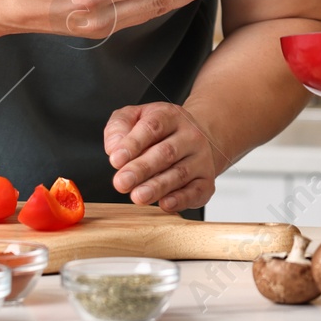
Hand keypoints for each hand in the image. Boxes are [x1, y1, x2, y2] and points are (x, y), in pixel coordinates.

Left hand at [104, 103, 220, 211]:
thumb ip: (119, 127)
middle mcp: (190, 136)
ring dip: (157, 187)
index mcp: (170, 116)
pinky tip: (165, 203)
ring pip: (179, 173)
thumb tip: (114, 148)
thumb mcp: (135, 117)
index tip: (116, 159)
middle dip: (142, 169)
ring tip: (138, 196)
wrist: (194, 138)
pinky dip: (180, 199)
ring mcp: (201, 159)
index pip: (152, 127)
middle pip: (166, 152)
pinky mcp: (206, 181)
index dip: (133, 143)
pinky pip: (195, 191)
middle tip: (122, 182)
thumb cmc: (159, 131)